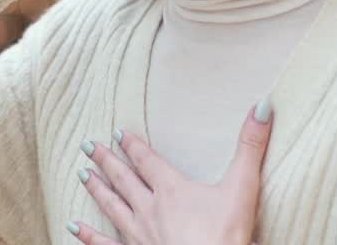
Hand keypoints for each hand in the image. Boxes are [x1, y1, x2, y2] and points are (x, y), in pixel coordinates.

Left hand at [69, 100, 273, 244]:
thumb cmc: (225, 235)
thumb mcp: (242, 187)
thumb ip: (250, 147)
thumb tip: (263, 106)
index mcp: (172, 189)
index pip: (147, 161)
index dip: (133, 146)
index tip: (117, 133)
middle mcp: (149, 209)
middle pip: (124, 180)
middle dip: (106, 162)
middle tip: (87, 146)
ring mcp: (138, 235)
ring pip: (112, 207)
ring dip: (96, 190)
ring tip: (81, 175)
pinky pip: (106, 244)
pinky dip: (88, 236)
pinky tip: (74, 228)